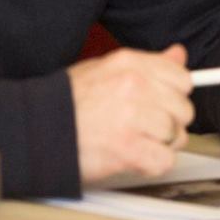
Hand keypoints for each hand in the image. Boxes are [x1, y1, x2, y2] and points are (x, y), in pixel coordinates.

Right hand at [67, 44, 192, 184]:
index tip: (162, 103)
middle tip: (145, 127)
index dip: (174, 95)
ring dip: (160, 144)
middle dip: (169, 122)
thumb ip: (148, 64)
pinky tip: (134, 157)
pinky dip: (152, 164)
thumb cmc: (68, 102)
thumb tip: (178, 55)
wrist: (37, 129)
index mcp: (130, 64)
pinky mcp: (128, 150)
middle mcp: (135, 87)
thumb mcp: (106, 69)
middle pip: (183, 110)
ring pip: (176, 136)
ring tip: (136, 141)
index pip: (182, 78)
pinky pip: (164, 160)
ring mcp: (132, 118)